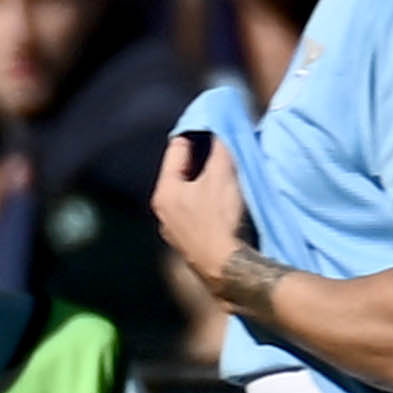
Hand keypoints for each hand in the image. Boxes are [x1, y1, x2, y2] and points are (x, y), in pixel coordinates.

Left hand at [153, 127, 261, 310]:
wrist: (228, 268)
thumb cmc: (220, 219)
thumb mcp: (222, 175)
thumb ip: (221, 148)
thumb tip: (221, 126)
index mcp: (165, 193)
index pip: (176, 151)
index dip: (194, 134)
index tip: (209, 123)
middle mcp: (164, 214)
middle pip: (183, 175)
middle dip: (201, 161)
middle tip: (221, 146)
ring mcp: (176, 233)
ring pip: (191, 198)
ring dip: (206, 185)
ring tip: (227, 175)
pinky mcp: (192, 247)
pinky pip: (199, 216)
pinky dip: (211, 205)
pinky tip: (227, 207)